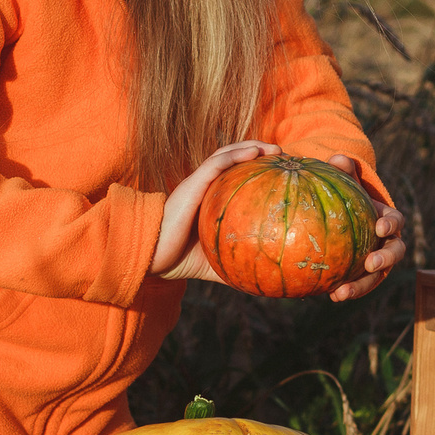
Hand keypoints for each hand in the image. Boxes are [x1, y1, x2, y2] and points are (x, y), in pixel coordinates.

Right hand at [150, 140, 279, 282]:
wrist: (151, 254)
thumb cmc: (179, 259)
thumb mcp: (214, 263)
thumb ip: (234, 268)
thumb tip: (262, 287)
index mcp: (210, 199)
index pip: (236, 176)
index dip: (257, 168)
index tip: (282, 171)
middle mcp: (205, 186)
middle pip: (234, 159)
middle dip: (259, 151)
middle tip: (284, 155)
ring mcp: (198, 183)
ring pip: (226, 155)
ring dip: (250, 146)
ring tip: (274, 148)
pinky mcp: (191, 184)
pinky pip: (215, 164)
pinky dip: (234, 155)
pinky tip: (254, 152)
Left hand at [321, 153, 405, 301]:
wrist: (342, 216)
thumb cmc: (346, 195)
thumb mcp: (345, 182)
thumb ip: (343, 170)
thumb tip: (338, 159)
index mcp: (387, 219)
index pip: (396, 221)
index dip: (391, 224)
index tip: (380, 228)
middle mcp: (387, 242)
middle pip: (395, 253)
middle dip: (385, 260)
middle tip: (370, 264)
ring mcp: (377, 261)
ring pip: (376, 276)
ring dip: (363, 285)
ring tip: (342, 293)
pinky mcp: (363, 275)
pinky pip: (358, 284)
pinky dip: (348, 290)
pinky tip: (329, 296)